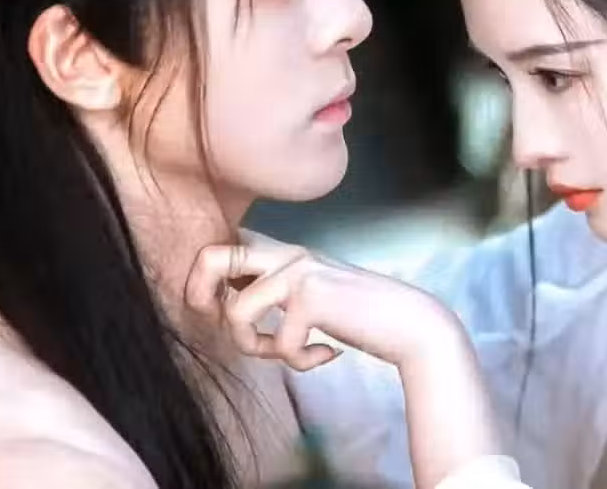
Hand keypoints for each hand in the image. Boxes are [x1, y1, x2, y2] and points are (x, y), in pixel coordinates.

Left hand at [185, 232, 464, 372]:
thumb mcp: (310, 294)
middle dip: (199, 296)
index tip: (219, 311)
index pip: (224, 245)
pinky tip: (326, 354)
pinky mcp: (312, 297)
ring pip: (236, 313)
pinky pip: (277, 344)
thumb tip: (222, 308)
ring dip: (255, 347)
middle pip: (211, 257)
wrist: (407, 322)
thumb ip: (274, 291)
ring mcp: (299, 271)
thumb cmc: (358, 316)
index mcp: (284, 251)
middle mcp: (288, 253)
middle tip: (223, 323)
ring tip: (289, 352)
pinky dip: (300, 361)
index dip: (205, 281)